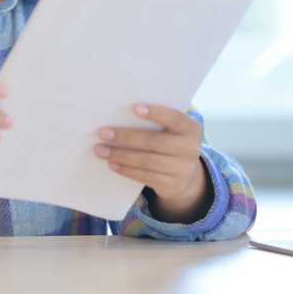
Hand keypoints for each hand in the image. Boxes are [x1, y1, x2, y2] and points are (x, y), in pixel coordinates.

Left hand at [93, 104, 211, 222]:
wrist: (186, 175)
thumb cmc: (171, 141)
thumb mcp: (172, 130)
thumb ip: (157, 121)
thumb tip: (120, 112)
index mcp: (191, 129)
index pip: (174, 118)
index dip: (156, 113)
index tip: (134, 108)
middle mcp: (190, 149)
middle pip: (154, 142)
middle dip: (126, 137)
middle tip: (102, 133)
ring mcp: (182, 169)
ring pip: (147, 161)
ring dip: (121, 155)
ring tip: (101, 150)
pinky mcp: (171, 185)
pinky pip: (145, 177)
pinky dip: (126, 170)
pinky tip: (112, 164)